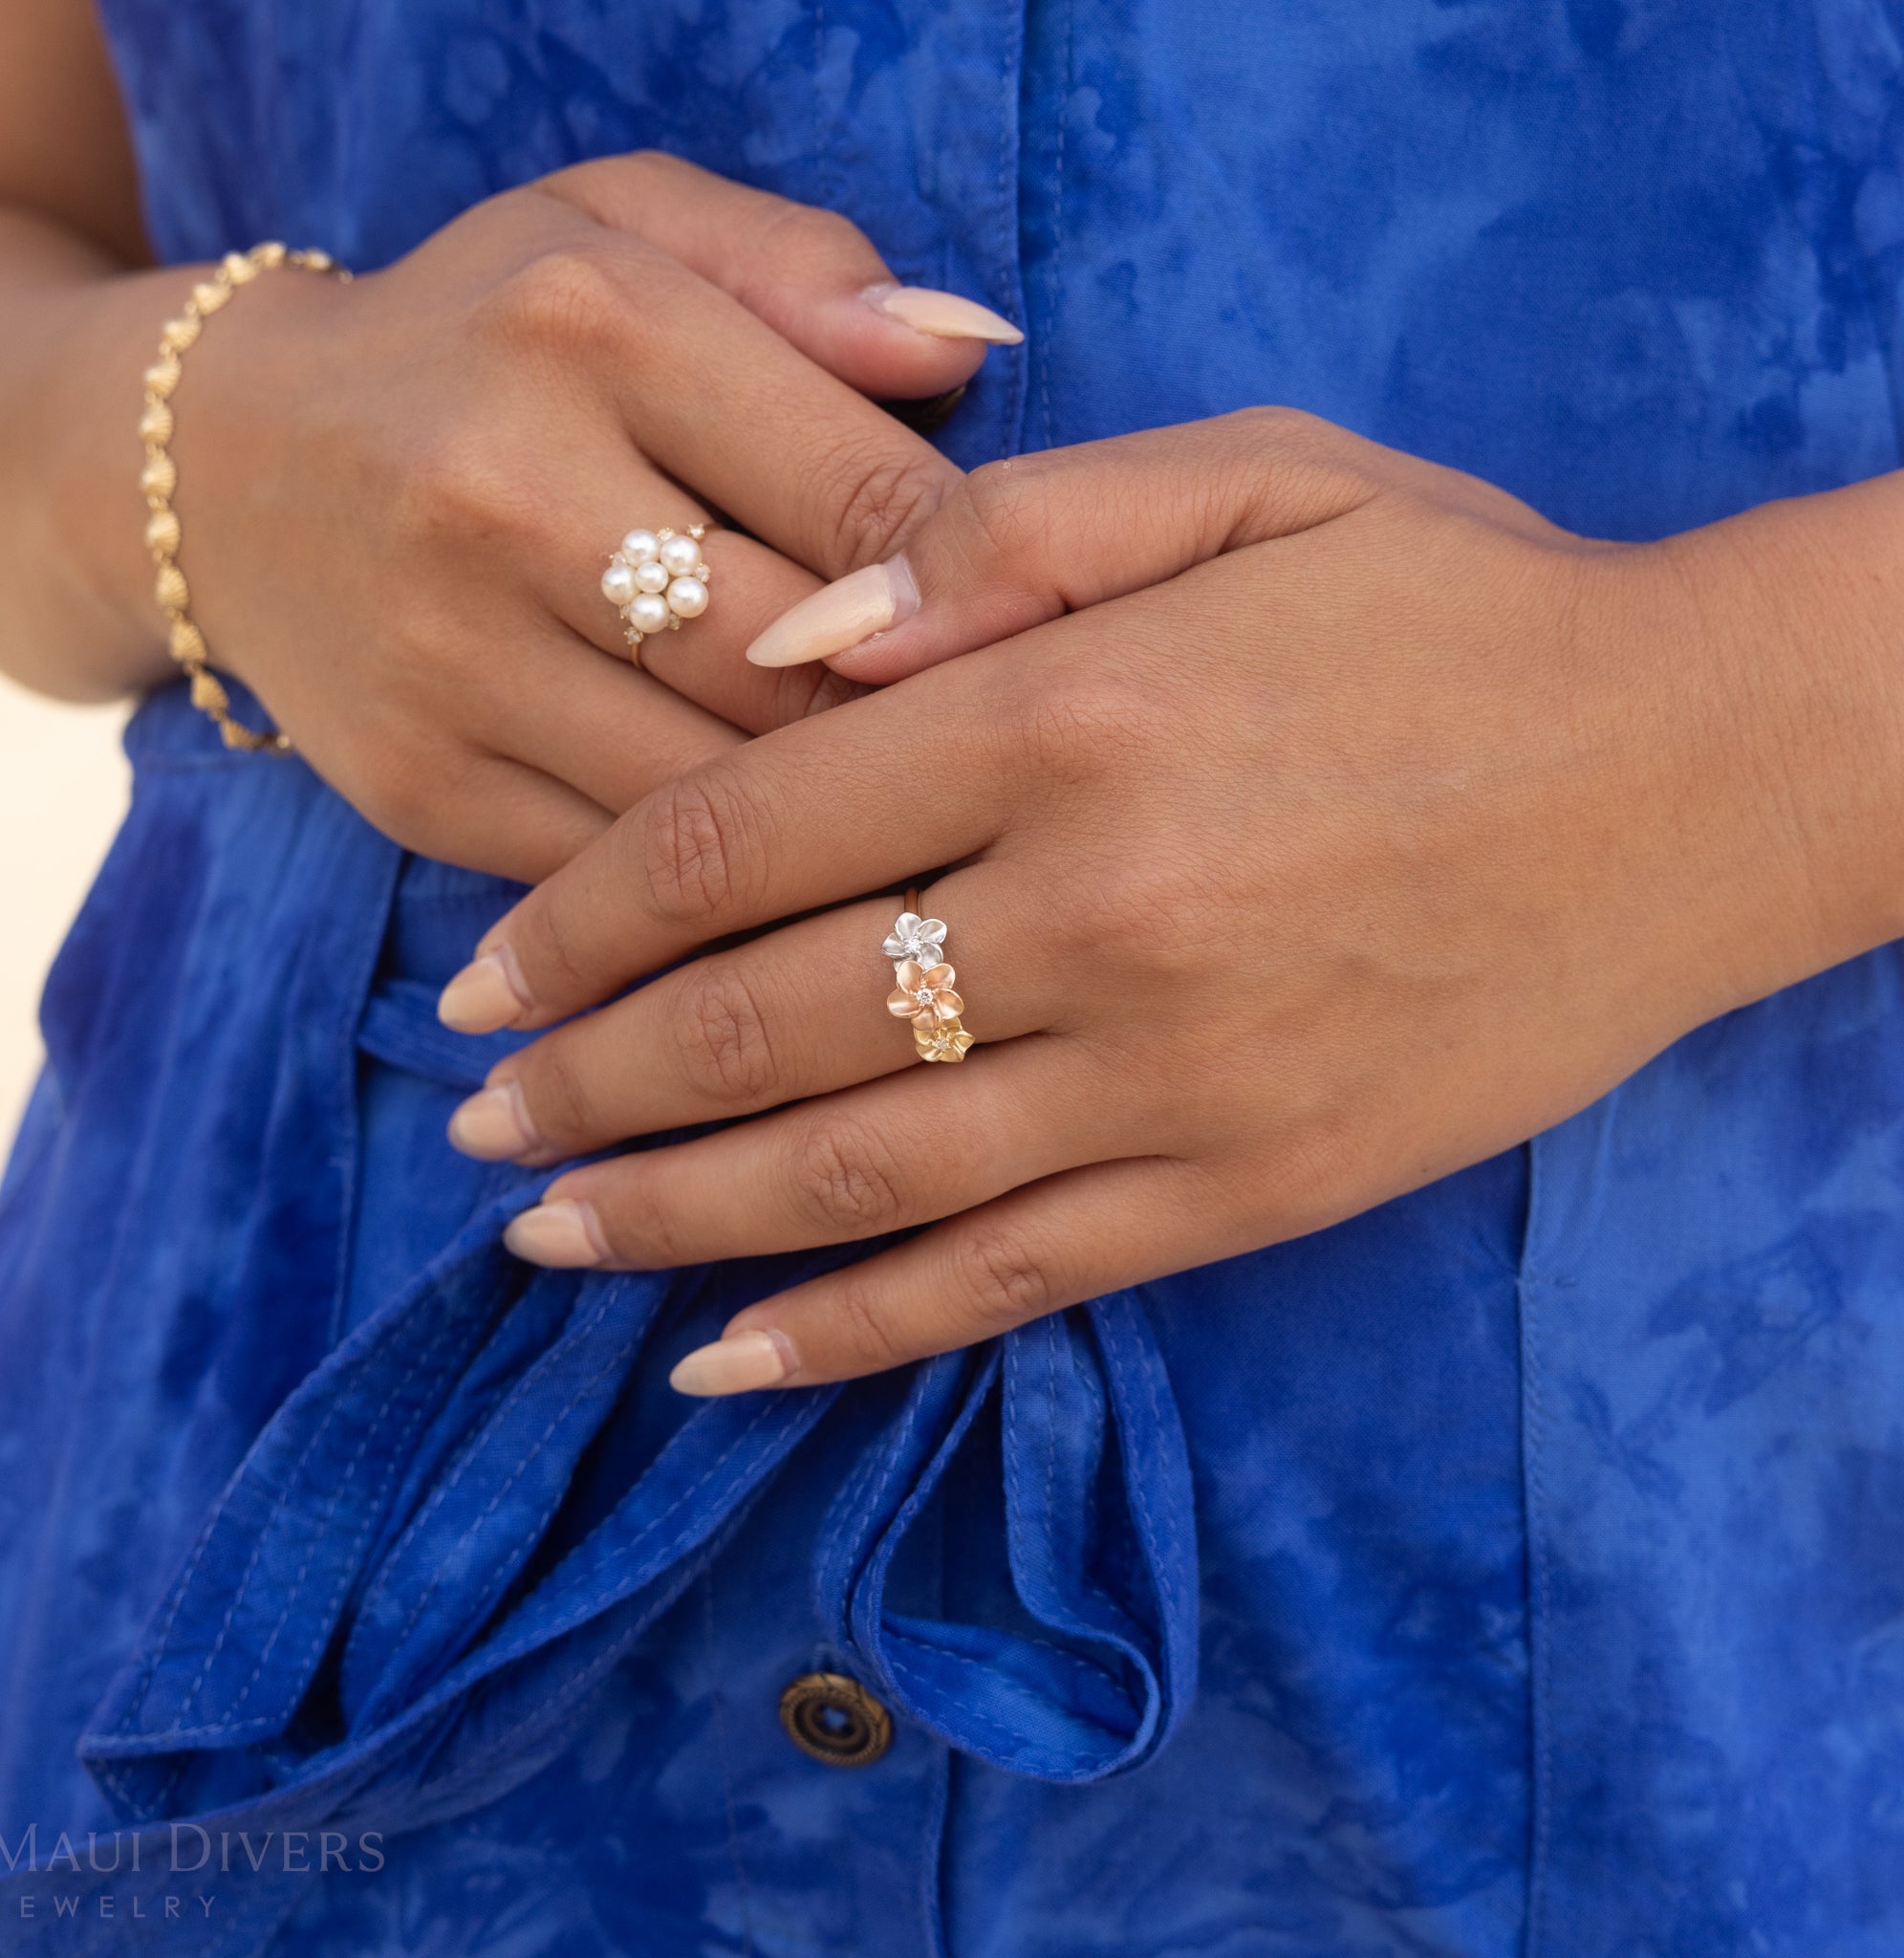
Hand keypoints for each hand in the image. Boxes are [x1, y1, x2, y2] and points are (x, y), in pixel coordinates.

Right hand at [158, 153, 1014, 878]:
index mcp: (595, 325)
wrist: (231, 470)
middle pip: (804, 666)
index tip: (1041, 640)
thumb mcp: (623, 233)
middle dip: (922, 723)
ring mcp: (450, 658)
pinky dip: (725, 896)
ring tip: (923, 835)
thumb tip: (975, 354)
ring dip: (838, 831)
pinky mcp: (423, 785)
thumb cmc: (486, 342)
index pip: (868, 494)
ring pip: (723, 797)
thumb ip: (805, 273)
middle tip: (1005, 759)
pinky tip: (794, 888)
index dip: (988, 591)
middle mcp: (507, 494)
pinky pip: (629, 876)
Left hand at [434, 408, 1901, 1386]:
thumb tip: (783, 645)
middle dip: (588, 1079)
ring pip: (853, 1174)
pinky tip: (722, 1362)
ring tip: (540, 1236)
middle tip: (476, 1117)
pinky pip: (1007, 1280)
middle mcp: (1092, 912)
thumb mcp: (1248, 479)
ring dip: (670, 1216)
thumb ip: (1000, 542)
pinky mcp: (1243, 1188)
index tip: (479, 974)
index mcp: (1067, 718)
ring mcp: (1166, 1076)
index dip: (579, 917)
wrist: (1696, 778)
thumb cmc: (1459, 607)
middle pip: (762, 1018)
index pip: (738, 835)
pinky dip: (850, 1333)